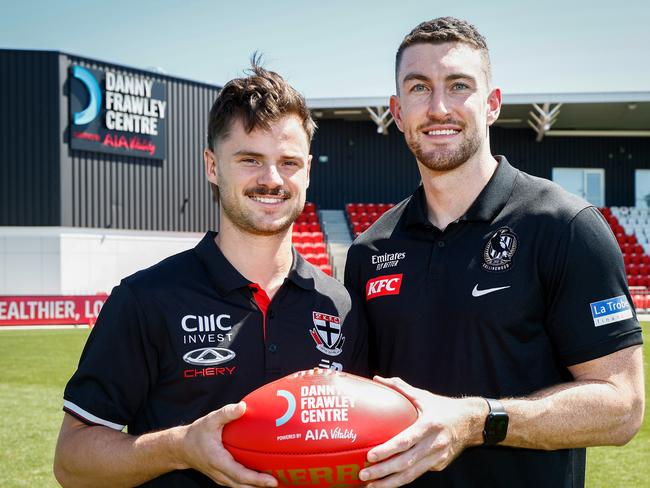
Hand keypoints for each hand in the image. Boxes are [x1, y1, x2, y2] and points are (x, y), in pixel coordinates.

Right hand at [179, 401, 277, 486]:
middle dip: (261, 487)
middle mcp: (220, 474)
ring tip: (275, 482)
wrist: (181, 448)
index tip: (272, 481)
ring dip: (256, 487)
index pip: (240, 475)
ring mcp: (221, 478)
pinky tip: (262, 479)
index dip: (257, 480)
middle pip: (243, 486)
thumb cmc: (197, 433)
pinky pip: (238, 484)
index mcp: (218, 461)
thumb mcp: (210, 420)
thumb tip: (243, 406)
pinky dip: (250, 484)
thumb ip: (227, 413)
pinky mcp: (222, 478)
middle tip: (280, 482)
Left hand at [359, 377, 485, 486]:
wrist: (472, 422)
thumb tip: (377, 379)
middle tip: (363, 474)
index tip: (370, 456)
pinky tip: (387, 481)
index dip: (387, 450)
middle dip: (383, 471)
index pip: (406, 441)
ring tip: (371, 486)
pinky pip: (418, 473)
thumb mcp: (423, 395)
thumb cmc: (443, 407)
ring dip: (390, 483)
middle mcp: (434, 444)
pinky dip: (402, 479)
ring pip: (411, 475)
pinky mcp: (440, 465)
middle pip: (406, 463)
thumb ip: (399, 387)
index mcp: (429, 425)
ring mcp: (438, 457)